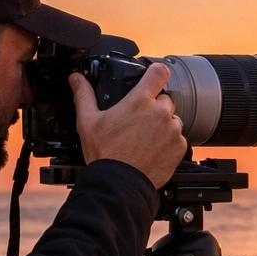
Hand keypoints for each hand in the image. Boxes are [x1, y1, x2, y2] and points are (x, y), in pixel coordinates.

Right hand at [68, 62, 186, 187]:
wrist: (119, 183)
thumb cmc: (105, 154)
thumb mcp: (88, 121)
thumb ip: (84, 95)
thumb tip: (76, 79)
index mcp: (140, 101)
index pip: (159, 72)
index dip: (156, 72)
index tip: (154, 76)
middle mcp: (160, 113)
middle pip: (164, 100)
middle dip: (153, 108)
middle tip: (137, 123)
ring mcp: (173, 130)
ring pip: (172, 120)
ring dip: (162, 126)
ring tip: (143, 140)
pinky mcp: (179, 147)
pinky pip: (178, 139)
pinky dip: (168, 143)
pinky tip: (151, 151)